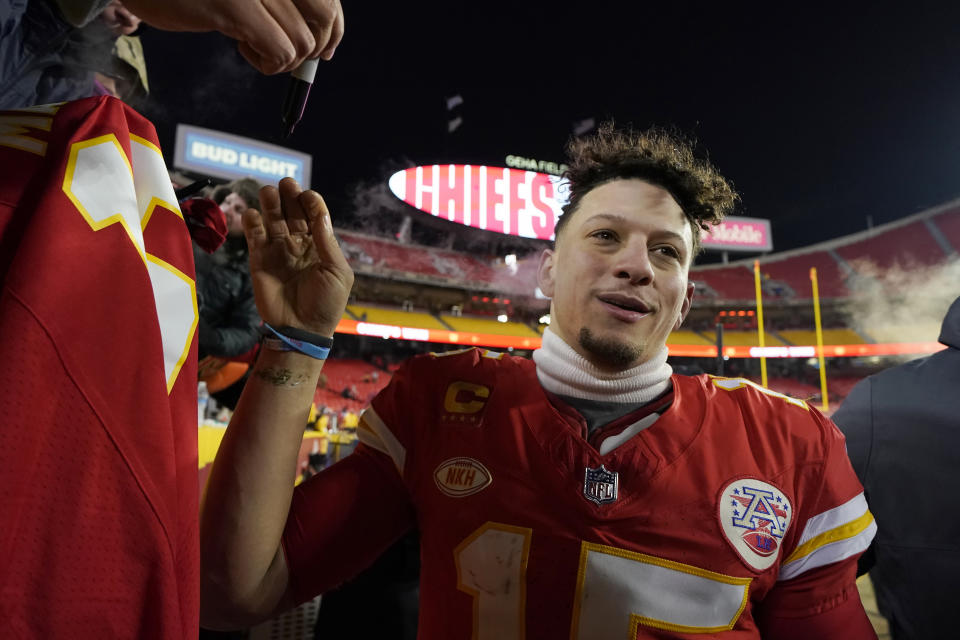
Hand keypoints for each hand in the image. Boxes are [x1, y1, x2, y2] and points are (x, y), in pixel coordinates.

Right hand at [122, 0, 343, 73]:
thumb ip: (284, 4)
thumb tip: (325, 45)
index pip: (329, 1)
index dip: (334, 29)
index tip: (325, 50)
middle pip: (324, 19)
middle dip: (312, 48)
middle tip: (283, 53)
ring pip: (303, 43)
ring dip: (281, 56)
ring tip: (249, 42)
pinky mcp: (237, 7)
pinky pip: (280, 53)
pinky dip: (267, 63)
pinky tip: (241, 47)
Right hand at [242, 178, 352, 336]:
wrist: (302, 329)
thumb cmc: (326, 303)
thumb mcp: (337, 272)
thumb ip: (326, 242)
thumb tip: (320, 213)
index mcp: (320, 245)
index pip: (314, 215)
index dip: (311, 203)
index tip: (308, 196)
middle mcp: (298, 244)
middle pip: (292, 212)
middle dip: (290, 196)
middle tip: (286, 183)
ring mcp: (278, 251)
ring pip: (272, 220)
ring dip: (271, 204)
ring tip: (269, 191)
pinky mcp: (259, 261)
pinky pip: (255, 237)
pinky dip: (253, 223)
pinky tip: (254, 214)